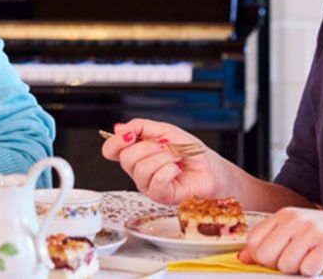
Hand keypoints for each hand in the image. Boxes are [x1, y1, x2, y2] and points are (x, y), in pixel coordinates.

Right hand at [100, 118, 230, 205]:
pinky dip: (169, 170)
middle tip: (167, 146)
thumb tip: (118, 128)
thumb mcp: (166, 130)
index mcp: (137, 153)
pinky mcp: (160, 196)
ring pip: (141, 169)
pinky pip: (155, 181)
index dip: (115, 142)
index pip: (111, 150)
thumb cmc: (192, 152)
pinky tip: (177, 169)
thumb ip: (141, 127)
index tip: (130, 134)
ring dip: (163, 157)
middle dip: (149, 147)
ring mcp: (148, 185)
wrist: (212, 169)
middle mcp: (139, 170)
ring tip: (176, 157)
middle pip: (126, 158)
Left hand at [238, 208, 322, 275]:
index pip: (253, 242)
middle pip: (266, 256)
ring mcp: (312, 231)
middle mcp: (296, 219)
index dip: (262, 257)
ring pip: (286, 266)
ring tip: (315, 258)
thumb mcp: (298, 233)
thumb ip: (271, 242)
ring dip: (300, 270)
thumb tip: (243, 257)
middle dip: (281, 265)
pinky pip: (307, 270)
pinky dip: (316, 272)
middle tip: (301, 259)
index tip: (279, 258)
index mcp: (285, 215)